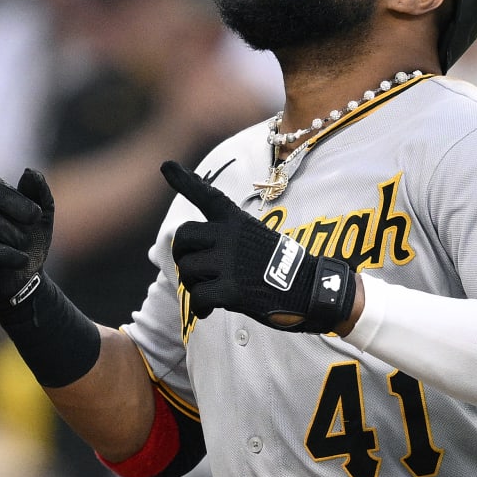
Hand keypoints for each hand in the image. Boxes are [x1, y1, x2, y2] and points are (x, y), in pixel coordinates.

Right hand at [0, 114, 53, 311]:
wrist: (21, 282)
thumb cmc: (27, 242)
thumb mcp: (42, 216)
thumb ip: (40, 193)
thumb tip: (29, 172)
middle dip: (12, 202)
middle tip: (34, 217)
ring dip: (13, 234)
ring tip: (23, 246)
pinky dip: (6, 254)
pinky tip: (20, 260)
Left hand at [161, 160, 355, 332]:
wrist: (311, 289)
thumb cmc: (282, 268)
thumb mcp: (256, 238)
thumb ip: (227, 239)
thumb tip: (193, 258)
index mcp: (236, 220)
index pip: (206, 195)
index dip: (184, 180)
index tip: (166, 166)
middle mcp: (230, 235)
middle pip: (183, 236)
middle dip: (182, 254)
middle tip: (194, 270)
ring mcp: (230, 261)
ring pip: (187, 269)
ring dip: (192, 284)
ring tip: (208, 292)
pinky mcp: (231, 289)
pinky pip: (198, 297)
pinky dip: (200, 308)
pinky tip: (208, 311)